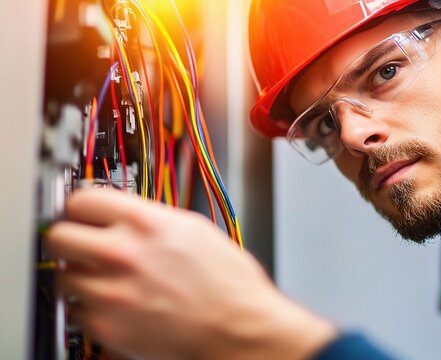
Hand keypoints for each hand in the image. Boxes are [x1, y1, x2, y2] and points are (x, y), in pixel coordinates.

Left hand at [46, 188, 336, 359]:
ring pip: (62, 276)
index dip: (81, 207)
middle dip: (70, 239)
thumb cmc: (228, 283)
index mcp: (146, 223)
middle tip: (81, 245)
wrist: (239, 327)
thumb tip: (123, 213)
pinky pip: (75, 310)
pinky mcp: (107, 326)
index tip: (81, 213)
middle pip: (59, 236)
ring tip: (106, 280)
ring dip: (79, 276)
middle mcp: (123, 253)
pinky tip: (115, 304)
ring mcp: (111, 292)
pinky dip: (90, 308)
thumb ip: (150, 217)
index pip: (82, 200)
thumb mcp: (194, 229)